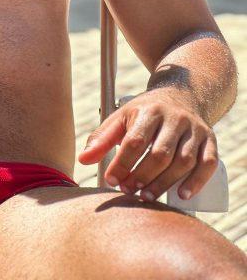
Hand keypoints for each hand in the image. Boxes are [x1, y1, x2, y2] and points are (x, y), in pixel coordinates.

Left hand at [78, 89, 217, 202]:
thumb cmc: (145, 112)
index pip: (135, 140)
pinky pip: (208, 163)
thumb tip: (82, 160)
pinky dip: (197, 181)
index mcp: (149, 111)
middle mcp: (174, 118)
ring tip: (147, 197)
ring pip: (183, 160)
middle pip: (159, 154)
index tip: (111, 180)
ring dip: (165, 183)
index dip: (122, 163)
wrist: (180, 95)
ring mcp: (194, 129)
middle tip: (128, 191)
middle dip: (142, 176)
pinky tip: (182, 195)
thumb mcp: (121, 117)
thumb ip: (101, 138)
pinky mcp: (210, 140)